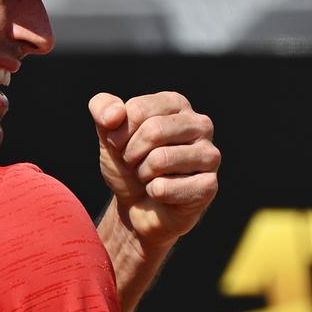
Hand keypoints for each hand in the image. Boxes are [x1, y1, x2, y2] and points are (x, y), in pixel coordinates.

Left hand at [89, 91, 219, 247]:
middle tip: (134, 164)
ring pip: (160, 160)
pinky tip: (162, 193)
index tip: (121, 146)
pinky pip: (165, 188)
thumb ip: (102, 109)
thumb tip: (114, 115)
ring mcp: (209, 155)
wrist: (136, 206)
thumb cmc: (128, 165)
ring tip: (149, 177)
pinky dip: (153, 193)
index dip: (119, 134)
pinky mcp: (208, 185)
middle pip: (153, 131)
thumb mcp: (108, 134)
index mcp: (176, 104)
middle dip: (131, 154)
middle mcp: (200, 125)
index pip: (138, 110)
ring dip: (143, 174)